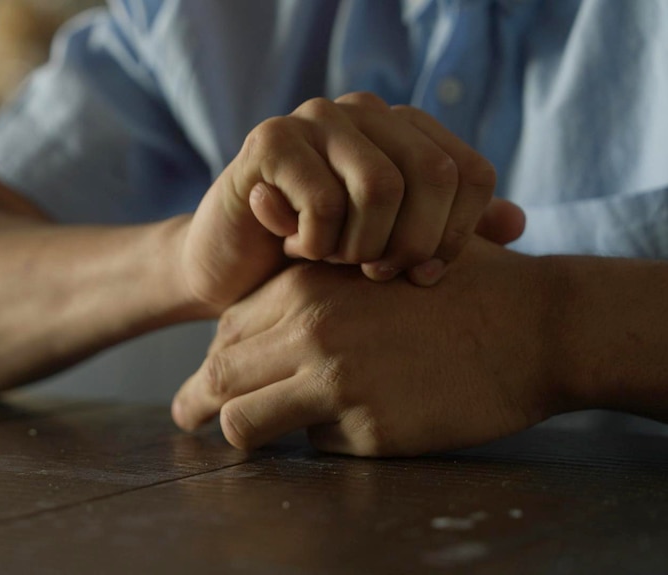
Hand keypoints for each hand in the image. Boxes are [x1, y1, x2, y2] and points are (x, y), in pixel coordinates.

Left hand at [172, 238, 562, 456]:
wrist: (536, 325)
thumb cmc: (457, 285)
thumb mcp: (376, 258)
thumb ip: (313, 272)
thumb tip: (249, 306)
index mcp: (307, 283)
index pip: (227, 327)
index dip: (215, 355)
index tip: (209, 376)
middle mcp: (311, 329)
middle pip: (220, 373)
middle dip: (197, 400)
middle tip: (187, 414)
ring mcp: (338, 381)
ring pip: (245, 421)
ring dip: (241, 431)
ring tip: (245, 437)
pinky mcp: (371, 429)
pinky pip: (319, 445)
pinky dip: (326, 439)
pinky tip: (358, 424)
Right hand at [180, 92, 523, 314]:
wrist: (235, 271)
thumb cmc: (318, 260)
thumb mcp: (392, 252)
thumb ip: (451, 235)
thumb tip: (518, 223)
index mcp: (404, 130)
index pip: (470, 173)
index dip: (459, 235)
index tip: (425, 274)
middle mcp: (365, 113)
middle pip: (435, 177)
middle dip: (411, 246)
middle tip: (376, 274)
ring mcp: (316, 118)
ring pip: (382, 187)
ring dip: (359, 246)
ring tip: (331, 257)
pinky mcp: (271, 140)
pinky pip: (324, 202)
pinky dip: (315, 243)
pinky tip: (292, 244)